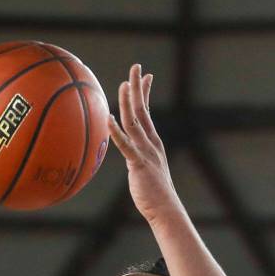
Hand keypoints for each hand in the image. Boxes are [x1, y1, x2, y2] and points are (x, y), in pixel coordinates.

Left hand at [109, 65, 180, 223]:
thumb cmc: (154, 195)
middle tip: (136, 66)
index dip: (145, 93)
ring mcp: (146, 152)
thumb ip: (137, 159)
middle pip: (142, 110)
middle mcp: (151, 143)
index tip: (146, 76)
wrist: (165, 209)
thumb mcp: (146, 172)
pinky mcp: (139, 164)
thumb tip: (130, 156)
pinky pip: (126, 146)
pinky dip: (117, 132)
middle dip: (138, 87)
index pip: (148, 113)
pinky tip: (108, 119)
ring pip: (135, 122)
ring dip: (128, 102)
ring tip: (122, 84)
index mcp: (153, 143)